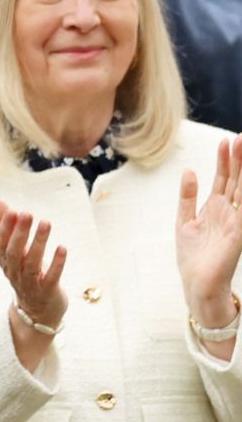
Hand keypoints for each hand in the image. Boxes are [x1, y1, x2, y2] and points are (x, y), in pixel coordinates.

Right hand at [0, 198, 67, 328]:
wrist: (37, 311)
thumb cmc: (26, 273)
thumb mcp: (15, 249)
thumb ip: (5, 224)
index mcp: (5, 260)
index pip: (0, 243)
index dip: (5, 228)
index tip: (12, 211)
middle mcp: (14, 272)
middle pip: (13, 252)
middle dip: (19, 232)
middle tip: (27, 213)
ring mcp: (29, 283)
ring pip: (31, 263)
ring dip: (38, 243)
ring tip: (46, 223)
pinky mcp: (47, 292)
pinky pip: (50, 277)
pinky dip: (56, 263)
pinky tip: (62, 248)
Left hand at [176, 135, 241, 331]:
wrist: (198, 284)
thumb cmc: (193, 257)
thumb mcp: (185, 220)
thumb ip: (187, 196)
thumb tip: (190, 170)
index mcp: (216, 208)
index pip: (224, 179)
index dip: (225, 160)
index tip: (226, 141)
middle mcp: (229, 211)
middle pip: (236, 179)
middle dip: (238, 159)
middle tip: (240, 137)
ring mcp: (236, 221)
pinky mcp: (238, 232)